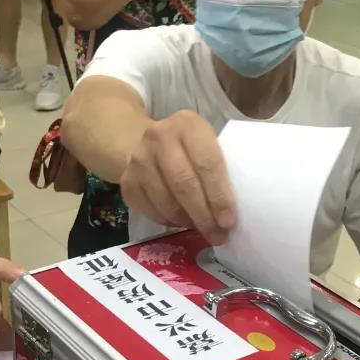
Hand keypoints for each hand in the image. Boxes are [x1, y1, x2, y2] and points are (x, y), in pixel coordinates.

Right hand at [120, 111, 235, 245]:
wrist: (142, 141)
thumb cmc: (188, 148)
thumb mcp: (205, 143)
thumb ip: (219, 167)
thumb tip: (232, 212)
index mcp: (188, 124)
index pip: (207, 163)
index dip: (220, 196)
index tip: (229, 221)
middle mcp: (159, 137)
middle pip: (184, 184)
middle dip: (204, 215)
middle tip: (218, 235)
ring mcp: (138, 159)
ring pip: (166, 202)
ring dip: (187, 222)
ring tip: (202, 230)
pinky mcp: (127, 182)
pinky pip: (151, 211)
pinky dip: (169, 222)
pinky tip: (182, 222)